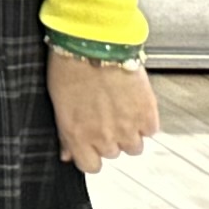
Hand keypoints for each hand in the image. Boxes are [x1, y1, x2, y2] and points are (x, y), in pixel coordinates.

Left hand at [49, 49, 158, 172]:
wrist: (94, 42)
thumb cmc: (70, 64)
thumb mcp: (58, 100)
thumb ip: (65, 132)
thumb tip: (66, 154)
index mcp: (77, 134)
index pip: (90, 167)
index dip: (91, 154)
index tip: (91, 143)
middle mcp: (104, 137)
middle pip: (113, 154)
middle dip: (109, 137)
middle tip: (103, 113)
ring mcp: (128, 129)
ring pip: (135, 147)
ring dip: (129, 132)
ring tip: (118, 107)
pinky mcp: (148, 116)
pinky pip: (150, 130)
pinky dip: (144, 119)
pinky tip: (132, 101)